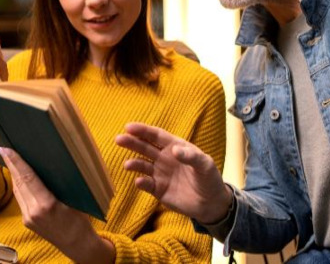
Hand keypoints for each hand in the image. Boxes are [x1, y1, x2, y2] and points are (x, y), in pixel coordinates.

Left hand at [0, 147, 114, 263]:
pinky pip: (20, 199)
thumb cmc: (80, 220)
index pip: (27, 177)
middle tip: (4, 149)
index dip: (16, 162)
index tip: (6, 149)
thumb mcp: (75, 199)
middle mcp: (33, 212)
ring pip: (17, 191)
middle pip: (19, 183)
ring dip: (14, 175)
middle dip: (10, 165)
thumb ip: (60, 183)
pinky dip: (19, 186)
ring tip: (10, 159)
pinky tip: (20, 177)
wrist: (77, 244)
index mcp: (46, 204)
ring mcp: (28, 218)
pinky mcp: (26, 221)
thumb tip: (49, 163)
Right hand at [115, 122, 231, 223]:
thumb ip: (191, 156)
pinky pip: (146, 184)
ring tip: (127, 165)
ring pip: (142, 165)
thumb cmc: (209, 179)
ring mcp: (160, 174)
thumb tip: (174, 150)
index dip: (143, 130)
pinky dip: (141, 182)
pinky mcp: (158, 189)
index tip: (129, 127)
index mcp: (175, 147)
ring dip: (134, 163)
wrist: (211, 204)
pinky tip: (139, 182)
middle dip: (132, 143)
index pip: (156, 136)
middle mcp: (164, 158)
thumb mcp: (206, 165)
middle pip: (145, 148)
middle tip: (118, 139)